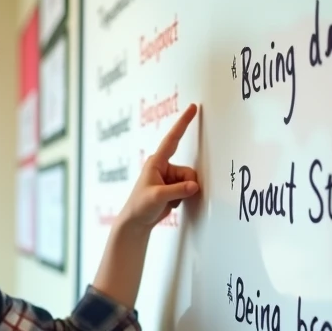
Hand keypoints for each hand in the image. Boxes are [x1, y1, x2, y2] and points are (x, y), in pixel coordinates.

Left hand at [117, 103, 200, 232]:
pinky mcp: (173, 188)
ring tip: (169, 200)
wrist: (137, 222)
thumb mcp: (158, 197)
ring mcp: (169, 178)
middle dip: (186, 185)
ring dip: (183, 193)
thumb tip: (195, 186)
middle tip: (172, 197)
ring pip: (190, 182)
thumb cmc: (140, 206)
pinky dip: (182, 198)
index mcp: (157, 162)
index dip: (183, 123)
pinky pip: (187, 190)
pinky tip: (170, 203)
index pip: (173, 139)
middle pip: (188, 172)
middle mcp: (164, 167)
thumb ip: (178, 190)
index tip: (192, 108)